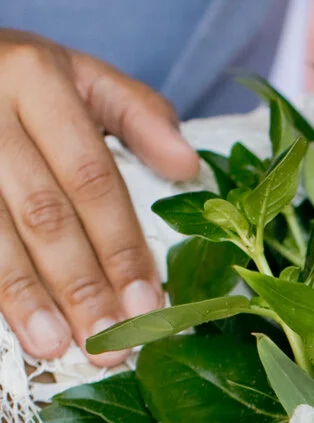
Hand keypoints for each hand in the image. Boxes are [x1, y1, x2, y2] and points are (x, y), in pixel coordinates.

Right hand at [0, 33, 197, 365]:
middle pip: (42, 212)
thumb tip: (187, 165)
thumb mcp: (79, 75)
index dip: (120, 246)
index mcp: (38, 78)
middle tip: (108, 343)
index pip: (91, 177)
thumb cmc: (20, 78)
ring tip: (54, 346)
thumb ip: (137, 115)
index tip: (147, 304)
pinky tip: (11, 323)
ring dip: (25, 296)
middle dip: (80, 285)